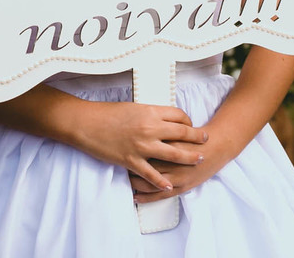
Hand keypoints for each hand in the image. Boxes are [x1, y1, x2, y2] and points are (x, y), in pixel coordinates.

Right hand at [72, 102, 207, 191]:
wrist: (86, 123)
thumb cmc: (108, 113)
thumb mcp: (134, 108)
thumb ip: (150, 114)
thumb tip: (162, 119)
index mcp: (151, 112)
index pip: (179, 116)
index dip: (188, 121)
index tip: (191, 125)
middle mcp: (150, 128)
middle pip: (182, 133)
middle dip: (197, 138)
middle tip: (206, 140)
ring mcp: (142, 146)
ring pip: (173, 154)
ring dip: (188, 158)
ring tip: (198, 160)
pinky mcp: (131, 160)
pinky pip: (150, 174)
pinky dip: (161, 181)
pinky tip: (170, 185)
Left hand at [129, 132, 234, 201]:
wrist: (218, 146)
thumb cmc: (197, 137)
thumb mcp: (178, 128)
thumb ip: (161, 128)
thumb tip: (140, 128)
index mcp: (170, 141)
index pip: (145, 147)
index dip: (131, 150)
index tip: (120, 149)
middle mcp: (172, 159)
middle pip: (144, 164)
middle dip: (131, 166)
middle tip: (120, 164)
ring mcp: (177, 175)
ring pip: (149, 182)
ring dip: (135, 182)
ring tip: (126, 179)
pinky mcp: (181, 186)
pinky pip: (160, 194)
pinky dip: (146, 197)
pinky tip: (135, 197)